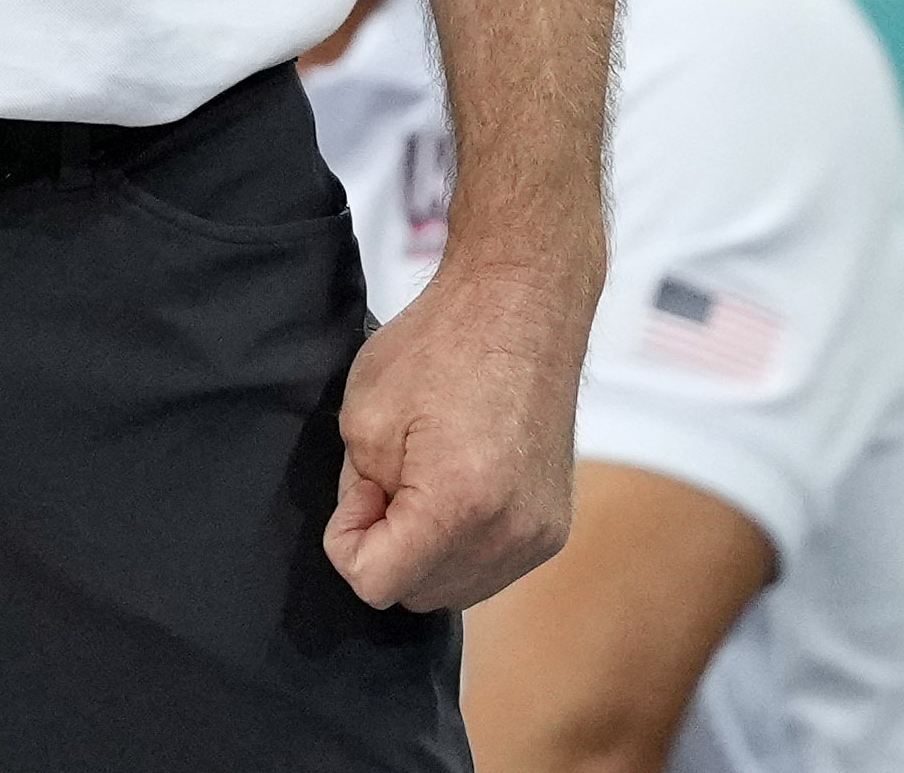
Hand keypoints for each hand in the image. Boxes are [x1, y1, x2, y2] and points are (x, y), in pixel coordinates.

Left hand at [326, 254, 588, 609]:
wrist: (523, 307)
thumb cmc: (441, 346)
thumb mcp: (364, 417)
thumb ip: (357, 495)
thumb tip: (370, 533)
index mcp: (458, 506)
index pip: (374, 583)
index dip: (349, 539)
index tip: (361, 486)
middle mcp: (509, 534)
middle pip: (415, 595)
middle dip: (387, 547)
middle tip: (389, 476)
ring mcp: (539, 536)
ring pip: (452, 589)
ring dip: (423, 551)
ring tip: (424, 476)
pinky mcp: (554, 529)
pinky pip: (489, 568)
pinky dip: (460, 544)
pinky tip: (457, 485)